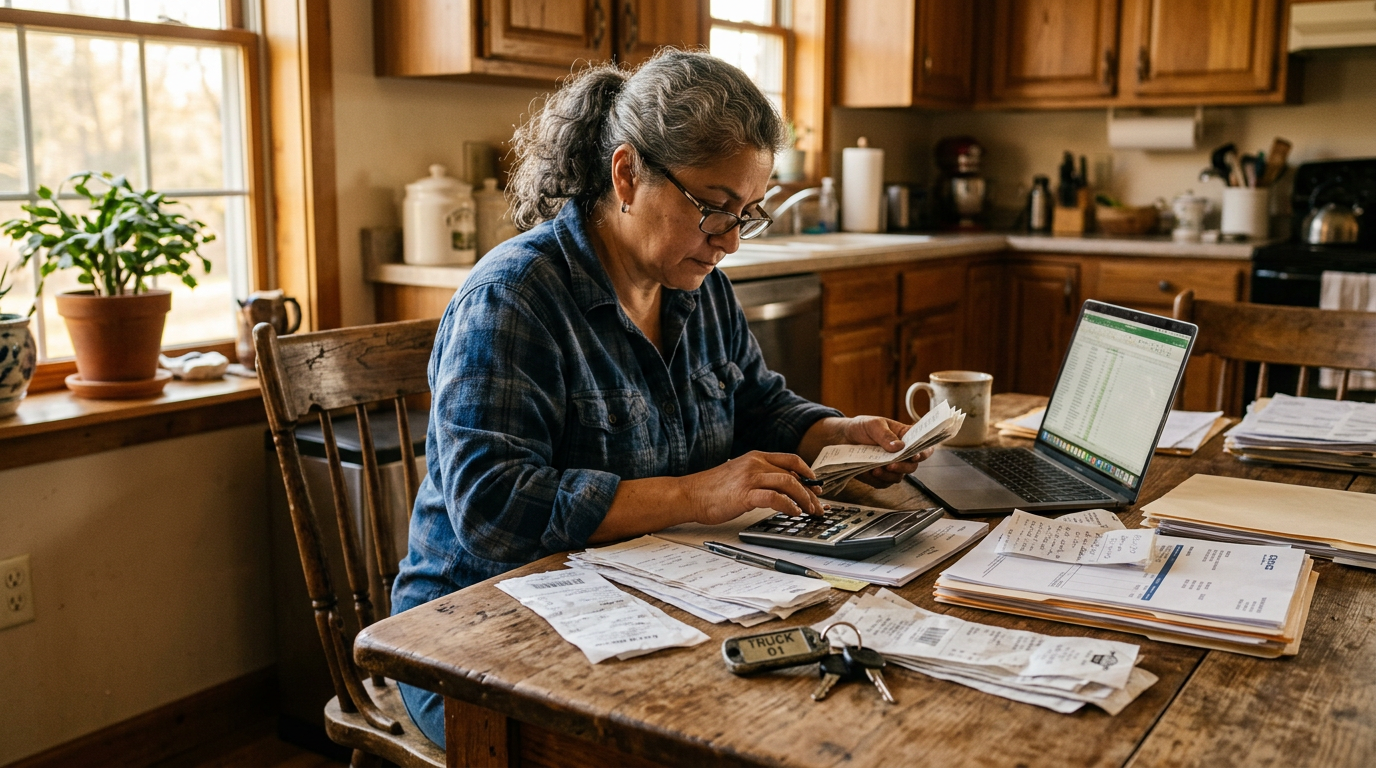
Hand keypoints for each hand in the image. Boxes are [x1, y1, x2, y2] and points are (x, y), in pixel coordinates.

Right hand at [681, 451, 824, 524]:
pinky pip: (774, 497)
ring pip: (788, 483)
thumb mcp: (740, 474)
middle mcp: (755, 463)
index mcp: (756, 457)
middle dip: (810, 492)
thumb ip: (760, 476)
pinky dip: (788, 505)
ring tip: (810, 511)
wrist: (689, 494)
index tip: (816, 486)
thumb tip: (782, 488)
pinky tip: (793, 513)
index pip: (791, 460)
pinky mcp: (744, 494)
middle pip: (794, 474)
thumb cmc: (712, 489)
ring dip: (804, 499)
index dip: (808, 473)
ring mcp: (750, 478)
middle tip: (818, 505)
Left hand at [831, 416, 933, 487]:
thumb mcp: (874, 424)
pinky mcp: (880, 476)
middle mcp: (901, 454)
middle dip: (903, 467)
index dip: (923, 452)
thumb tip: (898, 446)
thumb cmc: (862, 428)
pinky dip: (877, 479)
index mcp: (906, 437)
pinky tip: (870, 472)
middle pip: (912, 466)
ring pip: (898, 477)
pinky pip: (884, 483)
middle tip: (891, 465)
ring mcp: (892, 466)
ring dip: (888, 475)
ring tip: (876, 469)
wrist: (843, 438)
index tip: (915, 456)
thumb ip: (886, 435)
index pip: (923, 447)